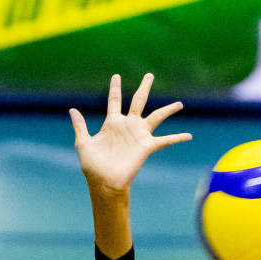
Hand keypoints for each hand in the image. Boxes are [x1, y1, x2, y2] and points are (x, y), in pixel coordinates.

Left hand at [70, 74, 190, 198]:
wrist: (104, 182)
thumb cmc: (92, 166)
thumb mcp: (83, 143)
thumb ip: (80, 126)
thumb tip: (72, 109)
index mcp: (112, 123)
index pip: (114, 101)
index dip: (115, 88)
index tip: (116, 76)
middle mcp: (127, 126)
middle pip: (138, 101)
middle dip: (144, 88)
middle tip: (150, 75)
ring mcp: (139, 135)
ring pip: (157, 116)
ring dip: (168, 109)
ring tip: (180, 103)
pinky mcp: (147, 146)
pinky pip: (165, 140)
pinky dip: (177, 138)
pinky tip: (188, 136)